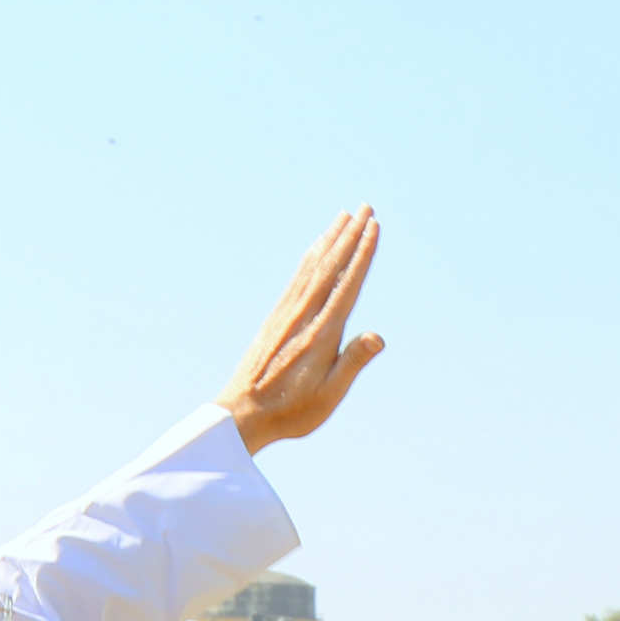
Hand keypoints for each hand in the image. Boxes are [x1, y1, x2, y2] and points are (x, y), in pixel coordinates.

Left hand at [219, 209, 385, 451]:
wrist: (241, 413)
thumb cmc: (290, 411)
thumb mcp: (328, 395)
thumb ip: (352, 363)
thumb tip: (377, 337)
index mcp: (321, 332)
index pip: (347, 283)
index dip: (362, 253)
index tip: (373, 227)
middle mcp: (303, 315)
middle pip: (330, 265)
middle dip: (350, 234)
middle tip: (365, 207)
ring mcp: (287, 313)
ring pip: (312, 266)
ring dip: (330, 238)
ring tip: (343, 216)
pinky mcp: (276, 317)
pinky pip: (297, 277)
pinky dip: (310, 257)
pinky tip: (315, 248)